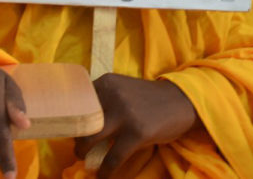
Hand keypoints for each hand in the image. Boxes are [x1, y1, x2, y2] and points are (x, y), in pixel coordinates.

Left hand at [74, 74, 199, 177]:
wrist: (182, 101)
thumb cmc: (149, 99)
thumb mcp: (124, 89)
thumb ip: (104, 99)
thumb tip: (79, 123)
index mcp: (108, 82)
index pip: (77, 102)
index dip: (71, 119)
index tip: (70, 129)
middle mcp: (113, 95)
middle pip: (81, 123)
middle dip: (76, 139)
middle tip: (79, 148)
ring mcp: (126, 114)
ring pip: (91, 140)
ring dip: (84, 153)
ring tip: (86, 160)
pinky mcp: (137, 132)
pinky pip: (113, 158)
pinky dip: (105, 170)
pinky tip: (103, 175)